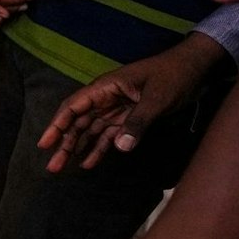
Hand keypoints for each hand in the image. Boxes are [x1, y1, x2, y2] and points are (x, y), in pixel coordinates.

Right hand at [38, 34, 224, 171]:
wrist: (195, 69)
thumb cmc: (173, 76)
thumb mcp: (157, 99)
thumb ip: (138, 122)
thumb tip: (119, 148)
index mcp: (105, 88)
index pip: (73, 107)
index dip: (56, 125)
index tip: (44, 143)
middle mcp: (105, 99)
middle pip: (78, 123)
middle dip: (63, 144)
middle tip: (52, 167)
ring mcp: (116, 110)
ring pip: (90, 131)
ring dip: (77, 149)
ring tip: (63, 169)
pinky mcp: (128, 119)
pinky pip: (108, 136)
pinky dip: (98, 149)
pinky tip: (89, 163)